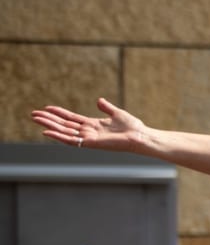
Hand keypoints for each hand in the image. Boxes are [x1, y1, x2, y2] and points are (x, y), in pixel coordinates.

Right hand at [30, 99, 151, 152]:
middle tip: (34, 114)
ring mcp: (88, 138)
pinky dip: (58, 136)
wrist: (141, 136)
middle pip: (64, 125)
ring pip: (64, 132)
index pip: (71, 119)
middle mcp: (88, 132)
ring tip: (36, 119)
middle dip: (49, 119)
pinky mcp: (91, 143)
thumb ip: (107, 107)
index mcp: (93, 125)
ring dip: (49, 125)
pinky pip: (71, 141)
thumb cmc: (133, 127)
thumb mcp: (117, 113)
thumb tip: (99, 100)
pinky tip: (46, 132)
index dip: (59, 113)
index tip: (46, 108)